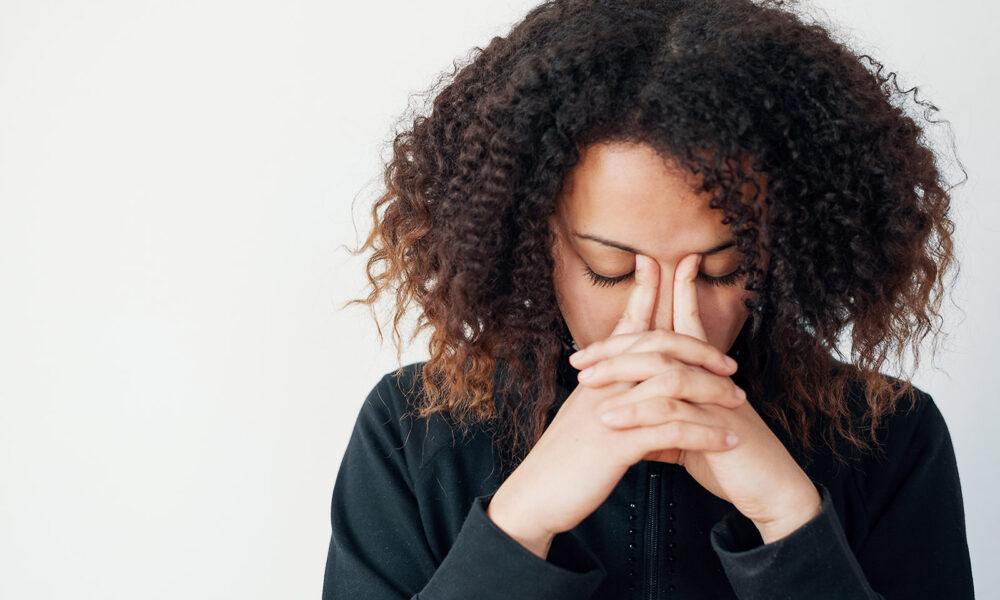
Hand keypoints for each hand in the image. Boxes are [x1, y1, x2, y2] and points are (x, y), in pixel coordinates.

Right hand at [486, 255, 742, 557]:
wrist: (535, 495)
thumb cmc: (564, 462)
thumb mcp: (585, 421)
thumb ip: (612, 400)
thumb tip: (637, 396)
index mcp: (595, 377)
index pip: (624, 328)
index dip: (641, 294)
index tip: (655, 264)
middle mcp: (602, 385)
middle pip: (658, 349)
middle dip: (699, 350)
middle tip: (730, 363)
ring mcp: (609, 410)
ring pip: (671, 386)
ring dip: (711, 393)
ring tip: (739, 403)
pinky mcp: (617, 443)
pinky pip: (672, 431)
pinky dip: (705, 434)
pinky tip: (727, 441)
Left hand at [571, 253, 822, 543]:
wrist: (769, 490)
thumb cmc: (730, 462)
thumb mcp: (687, 438)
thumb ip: (659, 423)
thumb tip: (628, 419)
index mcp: (707, 374)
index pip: (687, 323)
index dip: (675, 290)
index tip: (648, 262)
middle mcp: (714, 377)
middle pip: (664, 342)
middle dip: (618, 345)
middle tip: (578, 356)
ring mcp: (718, 398)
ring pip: (664, 372)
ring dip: (620, 375)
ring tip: (585, 384)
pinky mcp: (719, 426)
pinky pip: (672, 413)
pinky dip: (637, 413)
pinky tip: (609, 419)